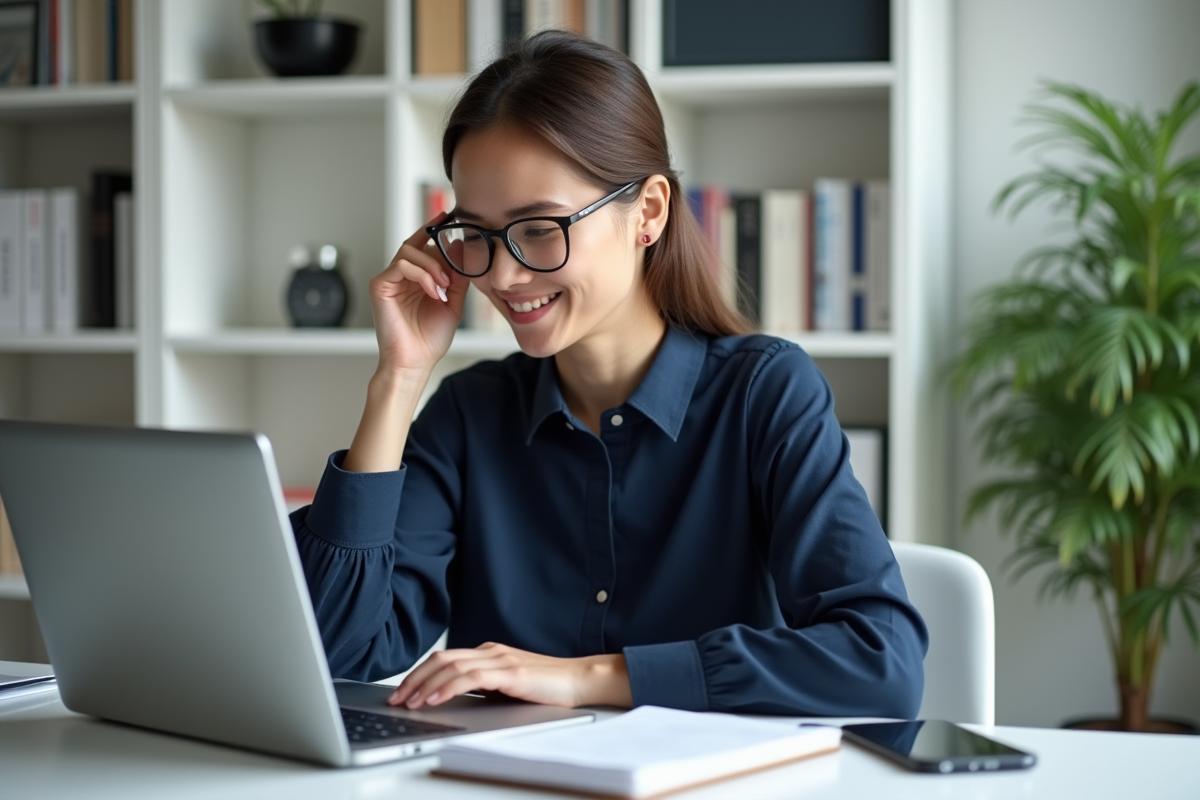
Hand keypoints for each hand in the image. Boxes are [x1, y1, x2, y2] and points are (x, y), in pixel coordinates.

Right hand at [368, 212, 469, 374]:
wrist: (416, 361)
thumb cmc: (430, 338)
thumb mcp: (453, 301)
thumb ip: (456, 275)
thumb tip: (459, 245)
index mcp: (416, 278)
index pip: (424, 246)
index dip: (434, 229)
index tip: (451, 217)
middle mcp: (400, 276)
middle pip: (416, 245)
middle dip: (438, 254)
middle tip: (451, 275)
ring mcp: (389, 279)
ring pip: (409, 252)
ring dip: (431, 266)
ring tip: (442, 287)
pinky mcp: (380, 285)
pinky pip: (401, 264)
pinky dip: (421, 274)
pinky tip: (432, 290)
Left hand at [387, 642, 632, 709]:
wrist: (580, 679)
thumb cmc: (547, 687)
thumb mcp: (507, 686)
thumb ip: (484, 687)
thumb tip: (452, 699)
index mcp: (488, 653)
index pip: (444, 659)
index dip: (419, 674)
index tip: (401, 693)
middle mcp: (491, 651)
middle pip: (441, 659)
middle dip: (414, 679)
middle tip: (395, 700)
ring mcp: (501, 660)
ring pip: (452, 666)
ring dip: (426, 685)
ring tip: (410, 702)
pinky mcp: (511, 673)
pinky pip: (471, 677)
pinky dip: (448, 687)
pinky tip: (436, 699)